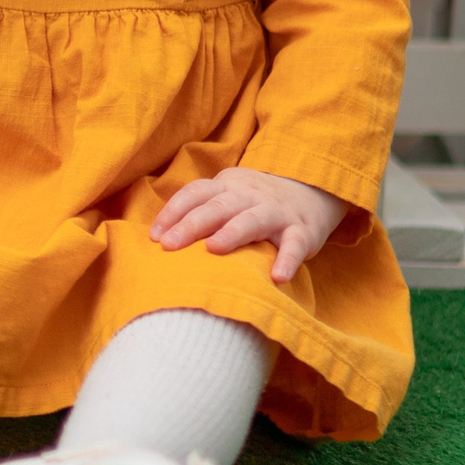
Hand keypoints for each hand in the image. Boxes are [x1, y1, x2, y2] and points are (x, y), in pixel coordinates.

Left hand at [151, 168, 348, 283]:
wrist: (310, 191)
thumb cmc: (252, 203)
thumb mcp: (226, 197)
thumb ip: (200, 211)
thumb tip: (159, 240)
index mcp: (226, 187)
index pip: (195, 193)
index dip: (173, 212)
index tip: (154, 237)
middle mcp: (249, 196)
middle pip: (217, 206)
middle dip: (191, 224)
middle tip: (169, 246)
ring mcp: (276, 211)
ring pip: (252, 219)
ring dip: (232, 233)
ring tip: (213, 249)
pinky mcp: (302, 231)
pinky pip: (295, 245)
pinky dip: (287, 260)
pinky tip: (278, 277)